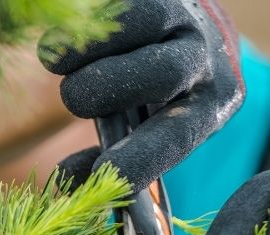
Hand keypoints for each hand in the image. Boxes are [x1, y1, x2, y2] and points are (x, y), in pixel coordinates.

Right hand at [38, 0, 244, 191]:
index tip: (104, 176)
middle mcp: (207, 61)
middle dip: (108, 88)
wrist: (192, 29)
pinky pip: (121, 6)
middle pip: (164, 74)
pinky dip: (84, 29)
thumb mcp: (148, 127)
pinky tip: (64, 45)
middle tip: (74, 100)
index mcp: (209, 108)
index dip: (143, 157)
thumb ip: (110, 155)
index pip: (179, 136)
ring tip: (60, 65)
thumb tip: (68, 182)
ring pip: (143, 25)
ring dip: (88, 50)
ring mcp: (185, 17)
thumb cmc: (162, 93)